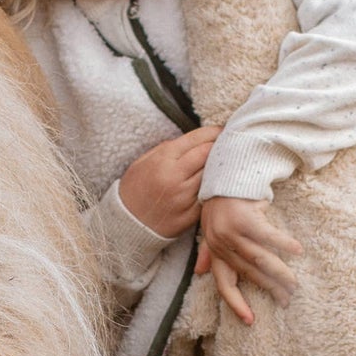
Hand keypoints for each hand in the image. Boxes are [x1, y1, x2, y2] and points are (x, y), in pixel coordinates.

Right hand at [118, 124, 217, 239]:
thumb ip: (167, 149)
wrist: (127, 224)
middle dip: (220, 146)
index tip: (221, 130)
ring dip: (220, 167)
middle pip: (209, 155)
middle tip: (228, 143)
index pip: (197, 140)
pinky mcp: (191, 215)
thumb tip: (194, 140)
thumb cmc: (134, 190)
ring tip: (226, 161)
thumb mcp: (143, 162)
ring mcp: (185, 197)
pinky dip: (215, 187)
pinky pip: (210, 195)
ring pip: (213, 175)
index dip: (213, 132)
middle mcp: (176, 177)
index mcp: (163, 160)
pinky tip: (218, 182)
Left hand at [197, 195, 301, 325]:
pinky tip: (298, 250)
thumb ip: (207, 250)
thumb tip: (200, 272)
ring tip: (294, 283)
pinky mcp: (246, 217)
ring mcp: (232, 231)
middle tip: (287, 299)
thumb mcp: (210, 226)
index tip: (250, 320)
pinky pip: (269, 236)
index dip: (235, 303)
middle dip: (269, 288)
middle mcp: (220, 243)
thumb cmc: (222, 201)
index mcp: (213, 249)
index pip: (223, 283)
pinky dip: (284, 244)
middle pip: (249, 273)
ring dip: (279, 272)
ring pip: (260, 259)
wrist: (227, 170)